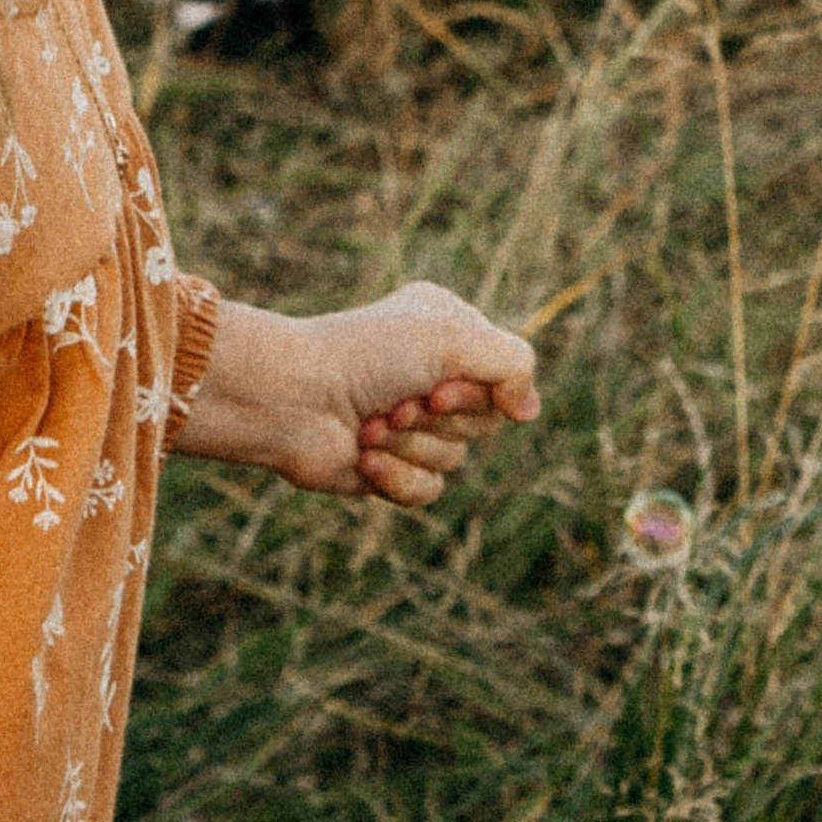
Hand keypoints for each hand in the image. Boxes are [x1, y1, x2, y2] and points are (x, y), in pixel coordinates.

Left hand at [173, 281, 539, 509]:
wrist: (292, 399)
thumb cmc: (367, 356)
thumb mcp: (453, 338)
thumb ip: (514, 363)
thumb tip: (529, 411)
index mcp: (449, 331)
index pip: (504, 375)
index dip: (477, 392)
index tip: (438, 384)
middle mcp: (433, 374)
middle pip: (484, 421)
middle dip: (438, 419)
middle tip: (397, 403)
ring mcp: (411, 422)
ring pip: (455, 458)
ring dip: (410, 445)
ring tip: (369, 427)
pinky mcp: (390, 465)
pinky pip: (429, 490)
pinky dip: (398, 476)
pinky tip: (364, 459)